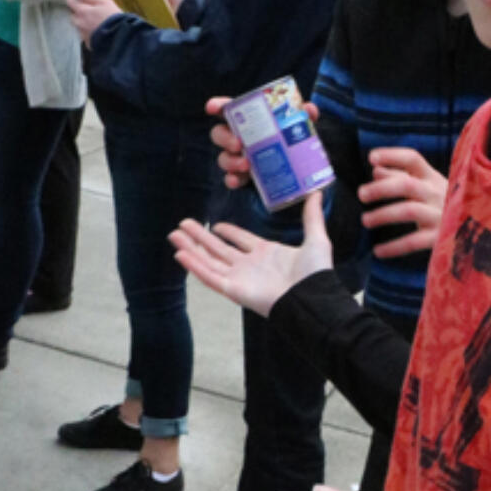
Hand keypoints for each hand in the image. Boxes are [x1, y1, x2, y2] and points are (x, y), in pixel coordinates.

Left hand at [66, 0, 119, 43]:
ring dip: (84, 24)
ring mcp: (83, 34)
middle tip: (91, 12)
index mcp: (82, 11)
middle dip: (79, 13)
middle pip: (73, 15)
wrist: (120, 38)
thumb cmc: (113, 17)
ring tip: (97, 24)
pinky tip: (99, 33)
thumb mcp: (104, 1)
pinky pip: (86, 37)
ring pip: (79, 26)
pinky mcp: (88, 44)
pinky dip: (90, 34)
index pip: (70, 1)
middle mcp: (79, 23)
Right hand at [170, 186, 333, 315]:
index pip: (241, 240)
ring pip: (209, 260)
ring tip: (174, 234)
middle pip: (219, 249)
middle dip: (200, 237)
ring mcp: (240, 278)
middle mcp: (250, 266)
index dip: (228, 232)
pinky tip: (180, 254)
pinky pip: (210, 277)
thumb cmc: (315, 274)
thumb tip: (317, 193)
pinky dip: (195, 266)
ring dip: (191, 248)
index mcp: (267, 254)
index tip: (215, 224)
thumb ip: (312, 217)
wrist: (311, 297)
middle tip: (183, 224)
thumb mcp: (316, 239)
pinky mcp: (234, 289)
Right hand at [205, 94, 320, 189]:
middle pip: (219, 134)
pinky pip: (231, 178)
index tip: (211, 107)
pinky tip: (236, 180)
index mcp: (249, 122)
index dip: (217, 106)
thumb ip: (304, 117)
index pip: (228, 110)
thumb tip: (309, 109)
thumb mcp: (299, 129)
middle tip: (238, 143)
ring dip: (230, 161)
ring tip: (246, 164)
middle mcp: (238, 138)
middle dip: (224, 138)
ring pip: (223, 158)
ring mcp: (238, 159)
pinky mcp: (243, 177)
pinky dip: (232, 179)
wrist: (299, 171)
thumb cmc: (291, 142)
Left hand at [359, 147, 447, 257]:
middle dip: (381, 189)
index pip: (412, 159)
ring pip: (408, 211)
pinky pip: (414, 242)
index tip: (371, 158)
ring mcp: (441, 215)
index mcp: (432, 177)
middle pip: (407, 185)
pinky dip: (393, 247)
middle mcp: (437, 193)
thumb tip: (376, 170)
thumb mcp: (426, 188)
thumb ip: (401, 178)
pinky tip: (378, 251)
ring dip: (383, 215)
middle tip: (361, 195)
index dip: (392, 156)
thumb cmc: (442, 205)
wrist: (479, 231)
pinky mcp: (441, 238)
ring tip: (365, 220)